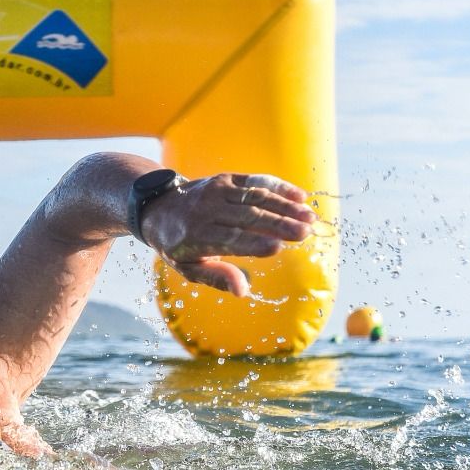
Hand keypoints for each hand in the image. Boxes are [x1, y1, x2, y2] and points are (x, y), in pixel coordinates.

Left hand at [140, 173, 316, 296]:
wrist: (159, 207)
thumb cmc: (177, 244)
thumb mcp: (188, 267)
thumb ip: (216, 277)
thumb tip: (243, 291)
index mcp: (197, 235)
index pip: (229, 239)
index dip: (253, 243)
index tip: (278, 248)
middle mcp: (208, 209)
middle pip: (249, 216)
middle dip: (279, 224)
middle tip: (306, 233)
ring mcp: (218, 190)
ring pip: (256, 196)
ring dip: (285, 206)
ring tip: (310, 217)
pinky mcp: (226, 178)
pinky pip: (255, 181)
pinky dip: (279, 187)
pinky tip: (300, 197)